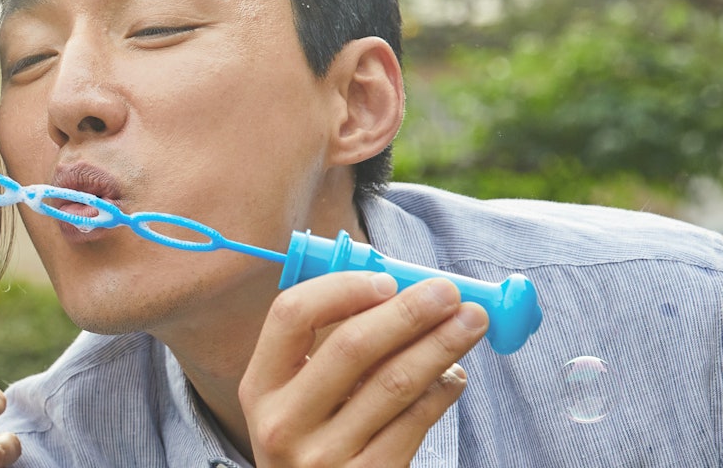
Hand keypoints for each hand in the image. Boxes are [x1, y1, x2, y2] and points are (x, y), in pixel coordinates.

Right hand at [240, 272, 486, 465]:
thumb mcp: (295, 400)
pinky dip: (444, 390)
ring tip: (471, 321)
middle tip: (447, 291)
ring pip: (395, 382)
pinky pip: (416, 421)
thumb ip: (328, 351)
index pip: (291, 315)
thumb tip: (398, 292)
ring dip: (441, 344)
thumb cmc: (312, 439)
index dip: (342, 289)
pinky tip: (455, 375)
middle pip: (351, 346)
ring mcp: (325, 454)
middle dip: (409, 311)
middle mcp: (284, 421)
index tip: (386, 280)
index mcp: (260, 387)